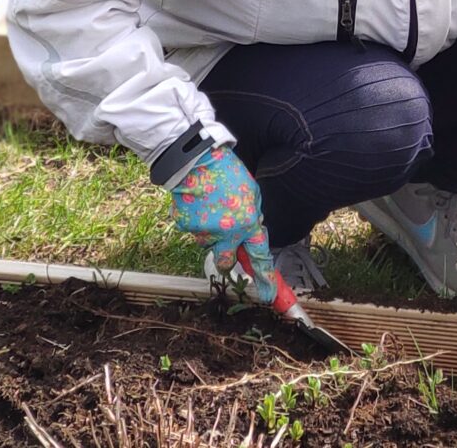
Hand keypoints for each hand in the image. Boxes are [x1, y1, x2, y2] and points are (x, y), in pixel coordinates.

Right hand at [170, 146, 277, 303]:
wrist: (196, 160)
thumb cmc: (228, 172)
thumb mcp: (252, 192)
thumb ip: (252, 217)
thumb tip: (248, 233)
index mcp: (248, 224)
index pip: (260, 257)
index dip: (265, 279)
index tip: (269, 296)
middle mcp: (227, 233)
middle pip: (227, 263)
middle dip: (228, 258)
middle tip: (226, 240)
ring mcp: (204, 232)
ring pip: (209, 243)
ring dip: (211, 232)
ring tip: (211, 205)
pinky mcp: (186, 227)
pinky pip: (194, 231)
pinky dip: (196, 221)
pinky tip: (198, 203)